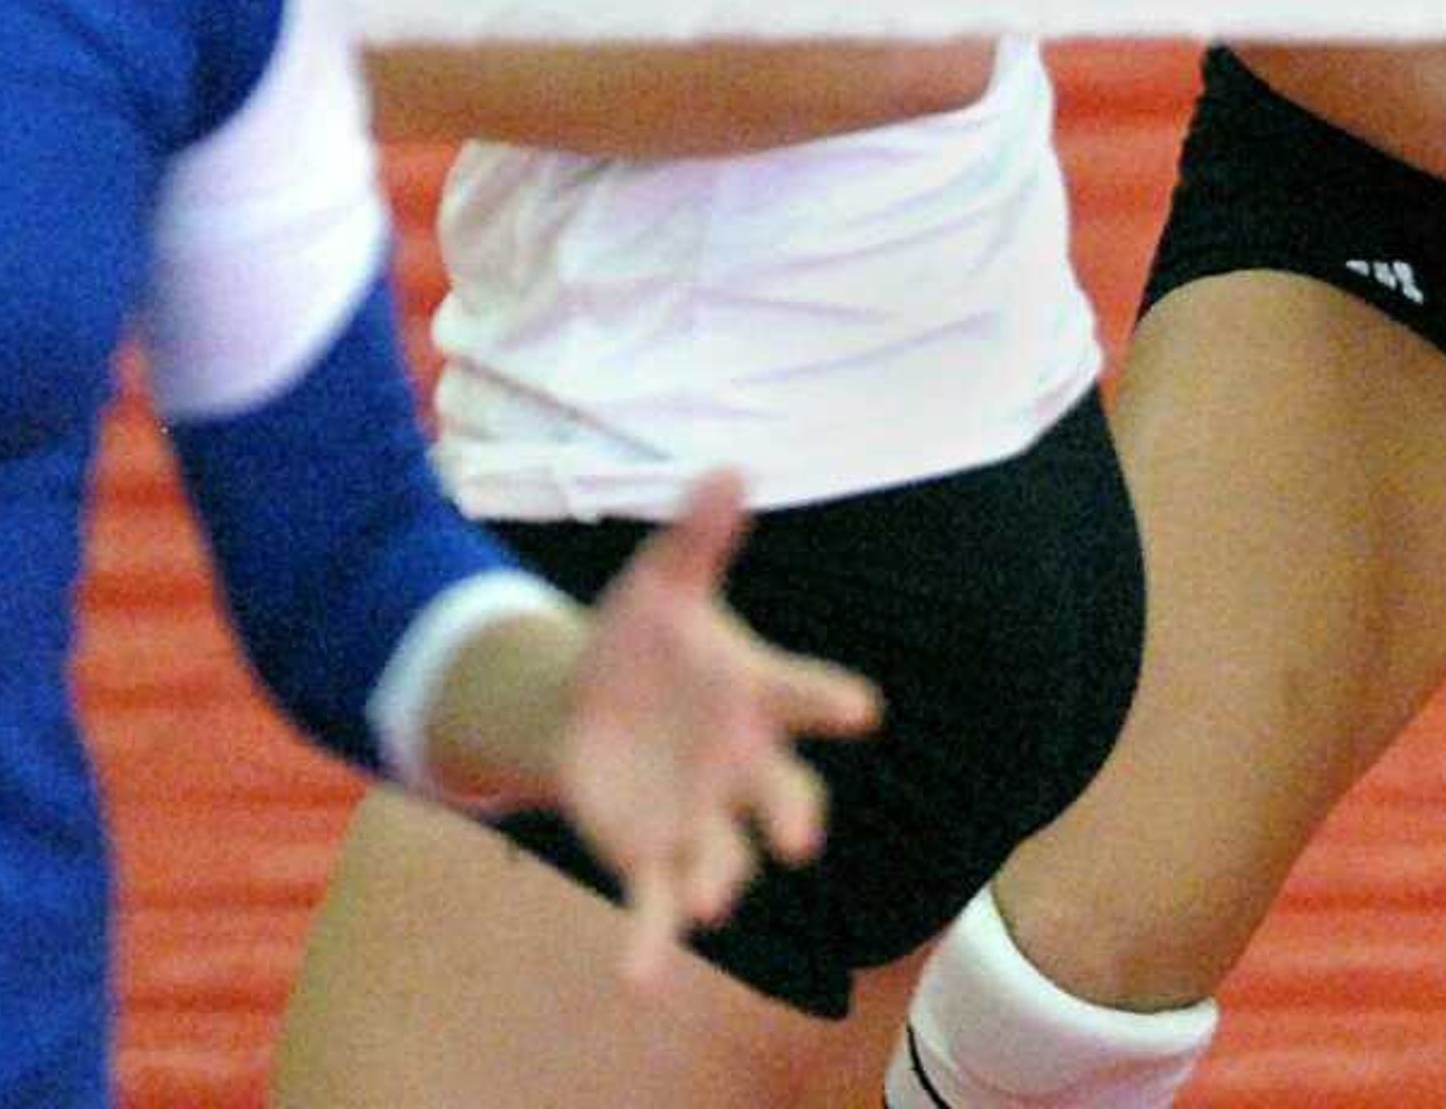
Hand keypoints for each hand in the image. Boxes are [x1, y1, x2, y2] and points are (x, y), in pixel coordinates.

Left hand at [556, 471, 881, 986]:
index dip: (830, 702)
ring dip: (720, 877)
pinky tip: (639, 978)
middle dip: (790, 814)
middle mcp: (741, 767)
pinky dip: (652, 945)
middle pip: (781, 795)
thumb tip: (727, 466)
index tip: (861, 709)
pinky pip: (659, 909)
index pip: (803, 696)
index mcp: (755, 696)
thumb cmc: (641, 643)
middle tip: (799, 835)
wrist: (585, 710)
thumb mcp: (660, 585)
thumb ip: (696, 538)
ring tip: (712, 899)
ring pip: (723, 856)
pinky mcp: (654, 861)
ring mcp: (703, 820)